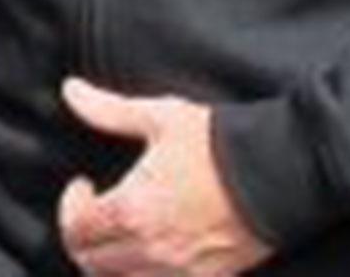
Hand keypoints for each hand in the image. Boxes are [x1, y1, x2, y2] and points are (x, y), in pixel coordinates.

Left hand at [57, 78, 272, 276]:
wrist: (279, 172)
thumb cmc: (219, 143)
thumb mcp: (162, 117)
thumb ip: (109, 110)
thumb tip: (71, 91)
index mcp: (130, 209)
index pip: (76, 228)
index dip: (70, 207)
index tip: (83, 186)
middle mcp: (147, 249)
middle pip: (91, 262)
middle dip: (85, 236)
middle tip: (96, 211)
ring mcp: (175, 272)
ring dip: (110, 261)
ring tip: (121, 232)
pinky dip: (143, 275)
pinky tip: (153, 250)